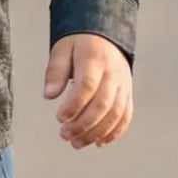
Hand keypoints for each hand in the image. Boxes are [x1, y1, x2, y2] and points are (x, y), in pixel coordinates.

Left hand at [43, 33, 132, 150]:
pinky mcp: (128, 93)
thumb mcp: (62, 49)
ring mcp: (124, 84)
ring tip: (77, 143)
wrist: (105, 34)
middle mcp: (113, 73)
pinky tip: (99, 142)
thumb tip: (49, 94)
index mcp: (95, 59)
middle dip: (83, 124)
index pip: (88, 86)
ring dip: (97, 132)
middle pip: (103, 104)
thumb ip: (55, 71)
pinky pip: (126, 115)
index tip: (60, 117)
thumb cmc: (80, 43)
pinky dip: (114, 132)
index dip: (74, 105)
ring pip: (116, 113)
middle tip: (65, 134)